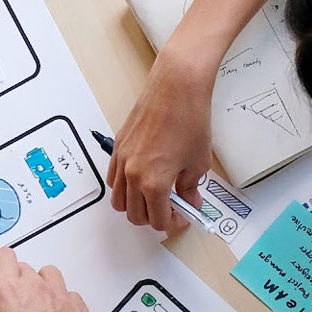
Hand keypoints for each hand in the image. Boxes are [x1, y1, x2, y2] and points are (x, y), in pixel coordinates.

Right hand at [0, 249, 95, 311]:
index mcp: (7, 292)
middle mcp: (35, 288)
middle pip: (20, 267)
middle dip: (11, 283)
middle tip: (3, 307)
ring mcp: (59, 297)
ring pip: (47, 274)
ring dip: (38, 286)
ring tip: (31, 307)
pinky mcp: (79, 310)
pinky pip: (69, 294)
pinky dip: (60, 302)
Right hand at [108, 46, 209, 229]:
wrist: (175, 89)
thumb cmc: (189, 120)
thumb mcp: (198, 162)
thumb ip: (189, 187)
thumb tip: (188, 199)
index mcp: (154, 183)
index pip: (157, 220)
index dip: (172, 223)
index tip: (182, 216)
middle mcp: (133, 175)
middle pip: (135, 214)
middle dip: (153, 218)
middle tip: (170, 210)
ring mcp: (122, 161)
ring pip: (118, 200)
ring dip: (135, 205)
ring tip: (153, 196)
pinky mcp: (117, 148)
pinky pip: (113, 179)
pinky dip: (124, 187)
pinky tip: (141, 179)